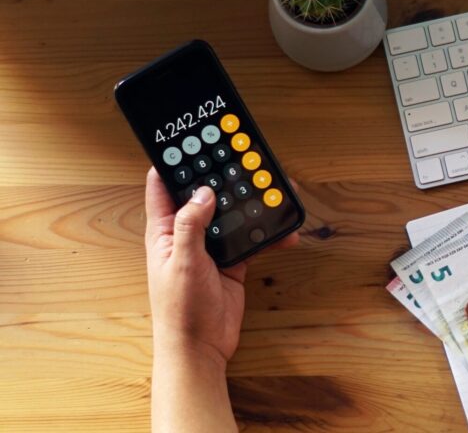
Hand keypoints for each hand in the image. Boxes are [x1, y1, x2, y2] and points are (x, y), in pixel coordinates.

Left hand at [143, 168, 297, 364]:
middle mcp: (187, 234)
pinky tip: (286, 232)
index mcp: (164, 230)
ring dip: (253, 203)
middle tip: (244, 157)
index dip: (173, 161)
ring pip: (233, 214)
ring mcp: (211, 247)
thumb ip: (191, 224)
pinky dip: (270, 234)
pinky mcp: (232, 261)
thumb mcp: (183, 262)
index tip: (191, 140)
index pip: (162, 186)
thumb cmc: (180, 310)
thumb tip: (204, 192)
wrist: (200, 347)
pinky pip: (252, 239)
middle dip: (223, 176)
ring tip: (273, 189)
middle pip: (206, 195)